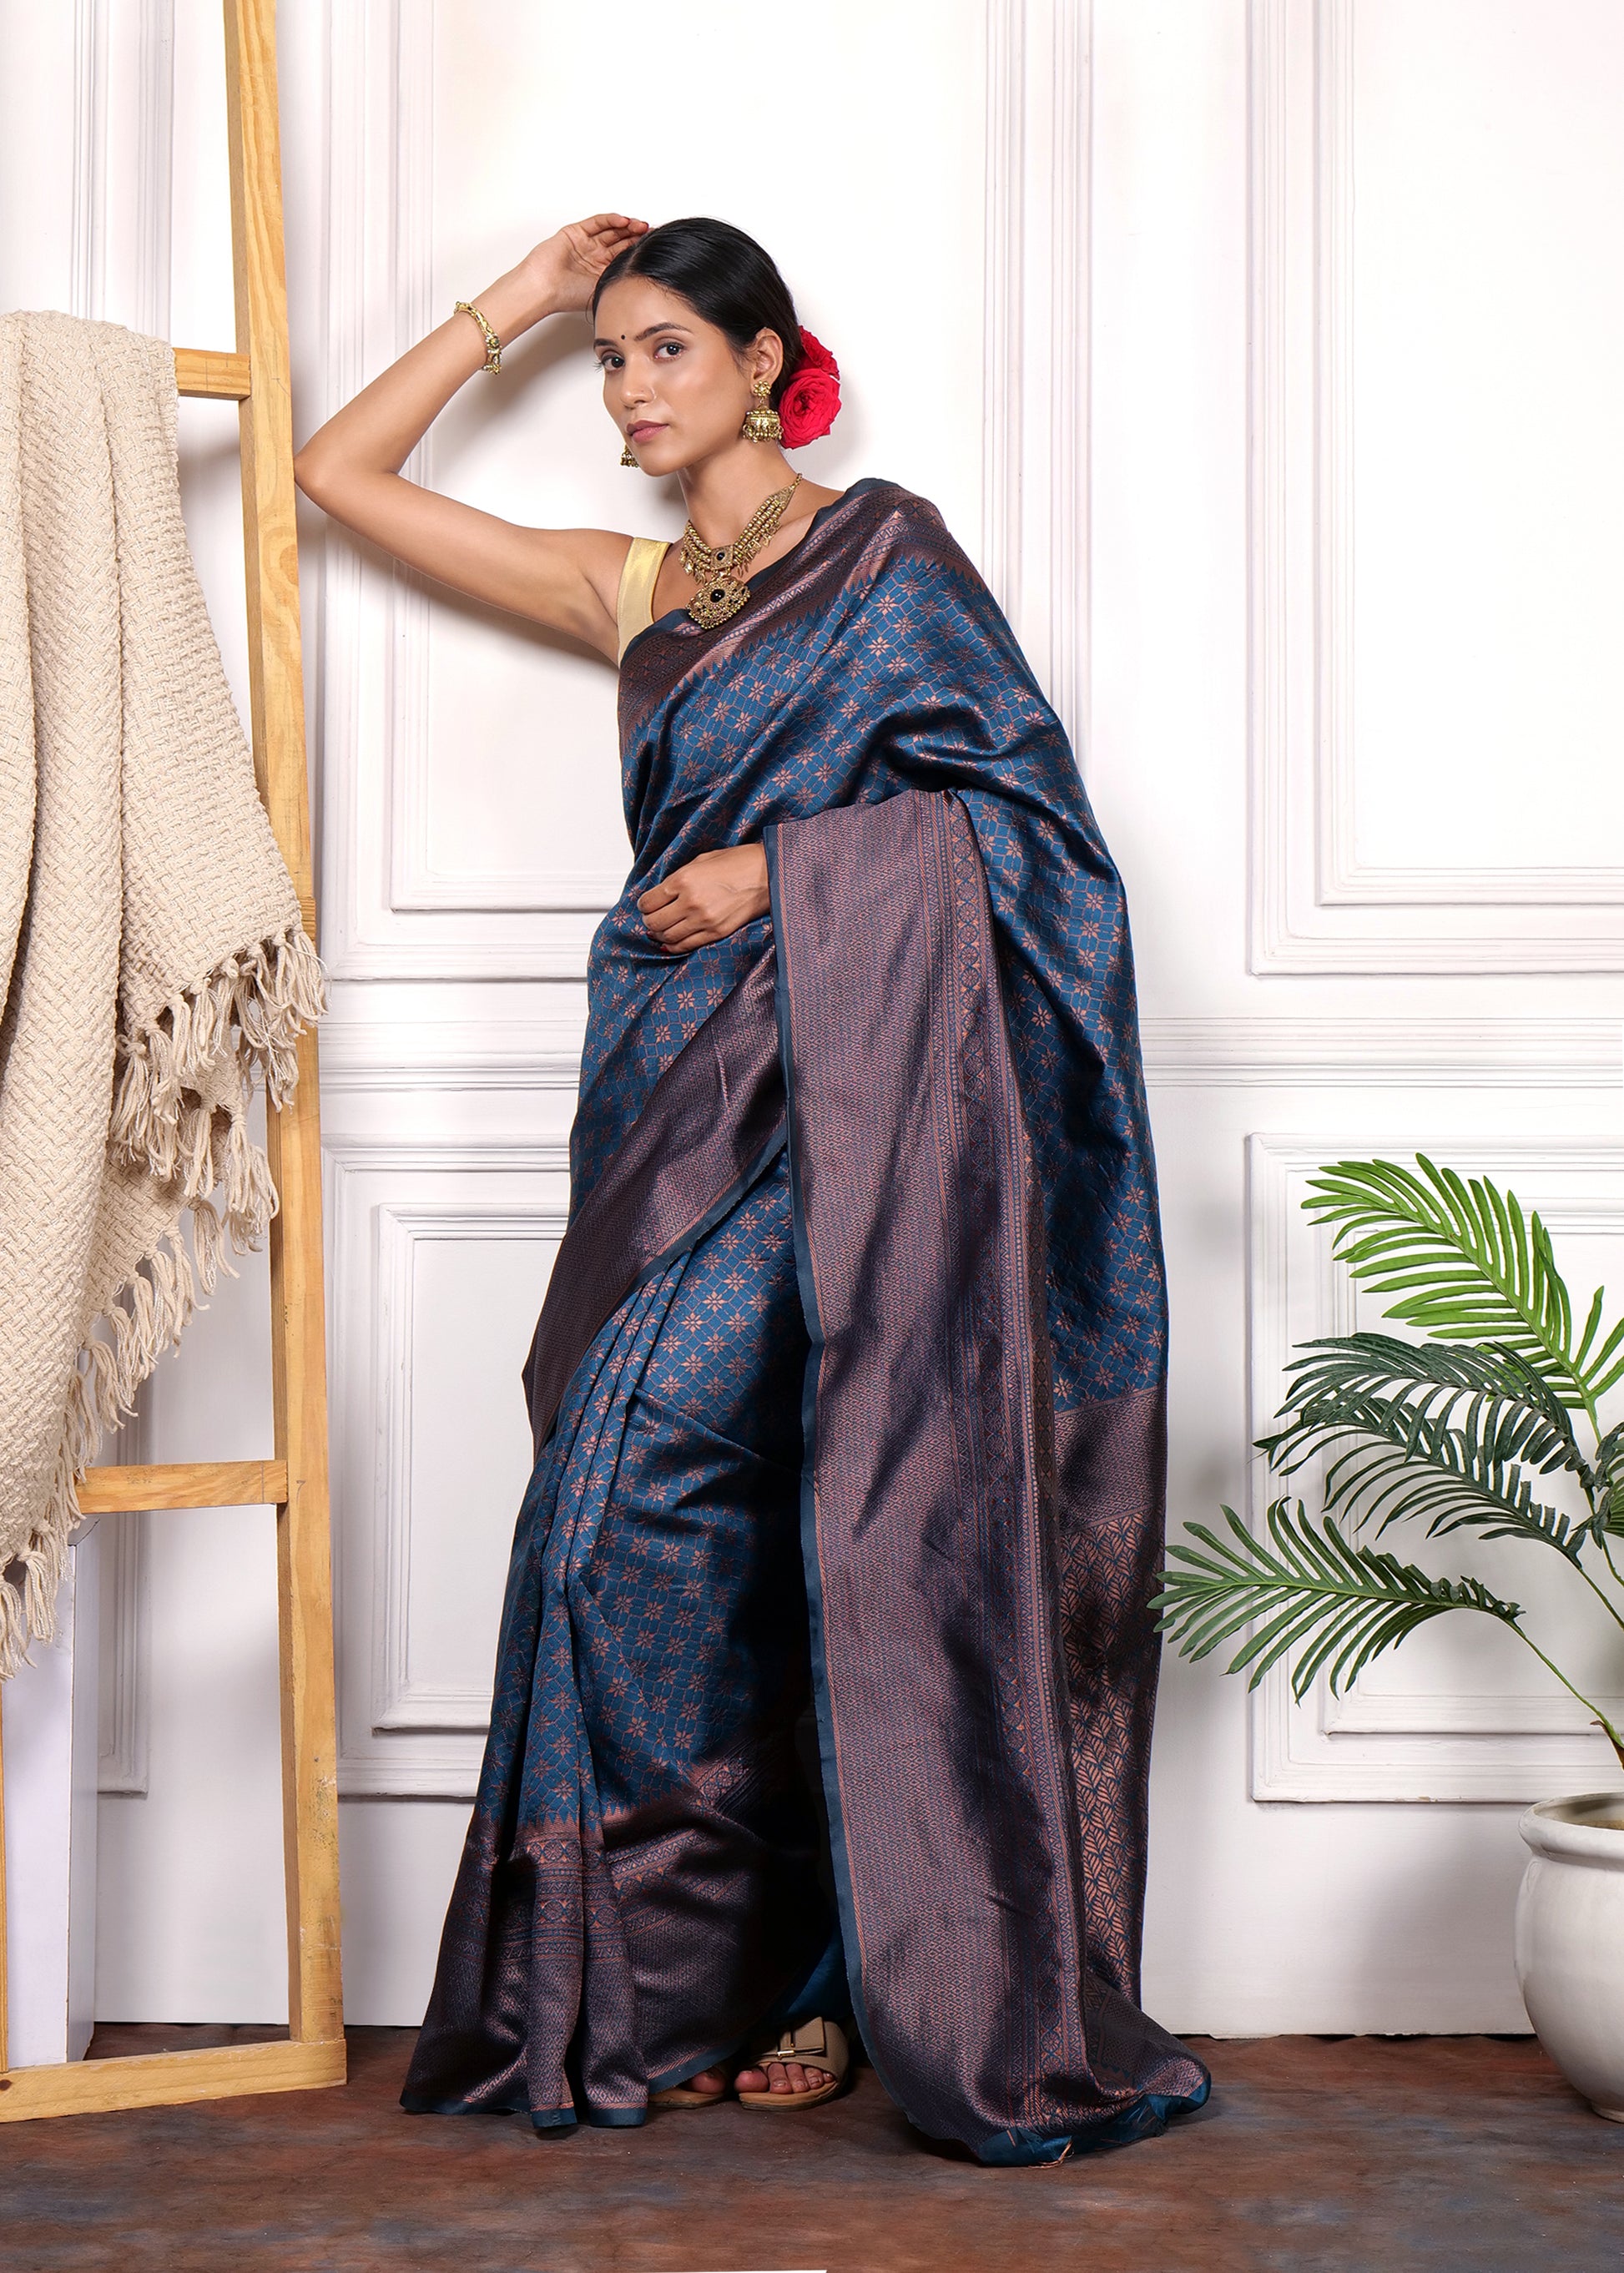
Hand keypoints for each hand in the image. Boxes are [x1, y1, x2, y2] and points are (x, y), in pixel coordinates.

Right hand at [519, 214, 648, 317]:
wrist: (544, 287)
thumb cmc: (568, 295)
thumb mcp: (603, 290)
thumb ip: (620, 280)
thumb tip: (645, 278)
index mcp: (601, 272)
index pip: (625, 256)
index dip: (639, 250)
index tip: (656, 246)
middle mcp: (594, 257)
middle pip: (620, 241)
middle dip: (636, 236)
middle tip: (652, 232)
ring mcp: (586, 244)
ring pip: (611, 230)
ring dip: (627, 226)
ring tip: (641, 226)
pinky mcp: (575, 233)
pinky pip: (597, 223)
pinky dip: (611, 220)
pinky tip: (623, 221)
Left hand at [637, 845, 769, 953]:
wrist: (768, 874)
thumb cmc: (738, 862)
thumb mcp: (702, 861)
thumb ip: (679, 877)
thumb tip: (663, 893)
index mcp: (683, 880)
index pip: (649, 901)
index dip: (643, 905)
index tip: (646, 905)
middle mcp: (690, 902)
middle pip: (654, 922)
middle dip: (648, 921)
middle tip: (651, 917)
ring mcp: (703, 920)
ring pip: (667, 937)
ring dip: (659, 935)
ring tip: (660, 929)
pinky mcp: (716, 933)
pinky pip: (685, 946)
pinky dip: (673, 946)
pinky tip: (671, 941)